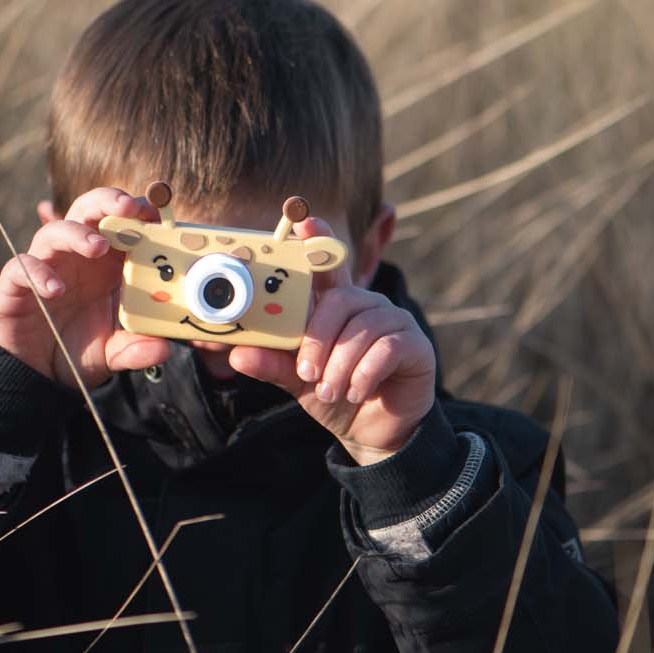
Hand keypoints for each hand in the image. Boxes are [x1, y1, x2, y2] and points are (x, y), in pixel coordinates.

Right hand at [0, 188, 169, 389]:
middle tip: (128, 208)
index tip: (157, 211)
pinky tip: (56, 289)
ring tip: (98, 246)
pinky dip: (39, 273)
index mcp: (106, 262)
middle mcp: (76, 256)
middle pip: (88, 210)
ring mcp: (46, 265)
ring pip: (55, 231)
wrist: (35, 372)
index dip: (138, 210)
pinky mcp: (16, 284)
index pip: (121, 221)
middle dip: (108, 201)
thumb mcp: (115, 351)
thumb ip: (137, 348)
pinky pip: (22, 267)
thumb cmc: (79, 348)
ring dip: (77, 233)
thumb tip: (162, 350)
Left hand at [229, 217, 435, 464]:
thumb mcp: (296, 380)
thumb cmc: (333, 394)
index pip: (326, 265)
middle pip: (340, 299)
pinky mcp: (416, 345)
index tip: (304, 220)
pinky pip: (387, 348)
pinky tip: (355, 392)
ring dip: (340, 364)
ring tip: (330, 392)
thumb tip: (237, 353)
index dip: (318, 239)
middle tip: (306, 372)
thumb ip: (272, 363)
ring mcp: (394, 321)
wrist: (371, 432)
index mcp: (336, 305)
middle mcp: (366, 304)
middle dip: (319, 338)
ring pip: (362, 327)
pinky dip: (365, 373)